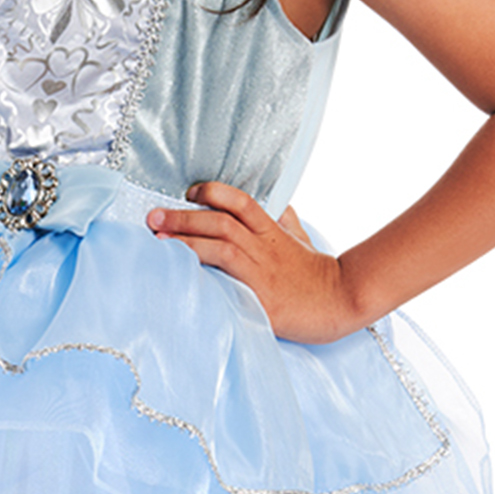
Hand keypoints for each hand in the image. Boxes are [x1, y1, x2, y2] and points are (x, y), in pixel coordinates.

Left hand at [147, 182, 364, 343]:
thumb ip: (284, 221)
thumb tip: (275, 206)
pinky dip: (203, 273)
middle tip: (153, 216)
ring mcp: (261, 271)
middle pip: (220, 220)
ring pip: (219, 244)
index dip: (212, 191)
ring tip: (158, 238)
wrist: (341, 301)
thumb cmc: (317, 274)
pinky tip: (180, 273)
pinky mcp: (260, 297)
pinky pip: (227, 280)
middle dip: (183, 216)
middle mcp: (263, 246)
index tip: (189, 191)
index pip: (239, 200)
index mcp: (271, 230)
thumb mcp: (301, 239)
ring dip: (185, 239)